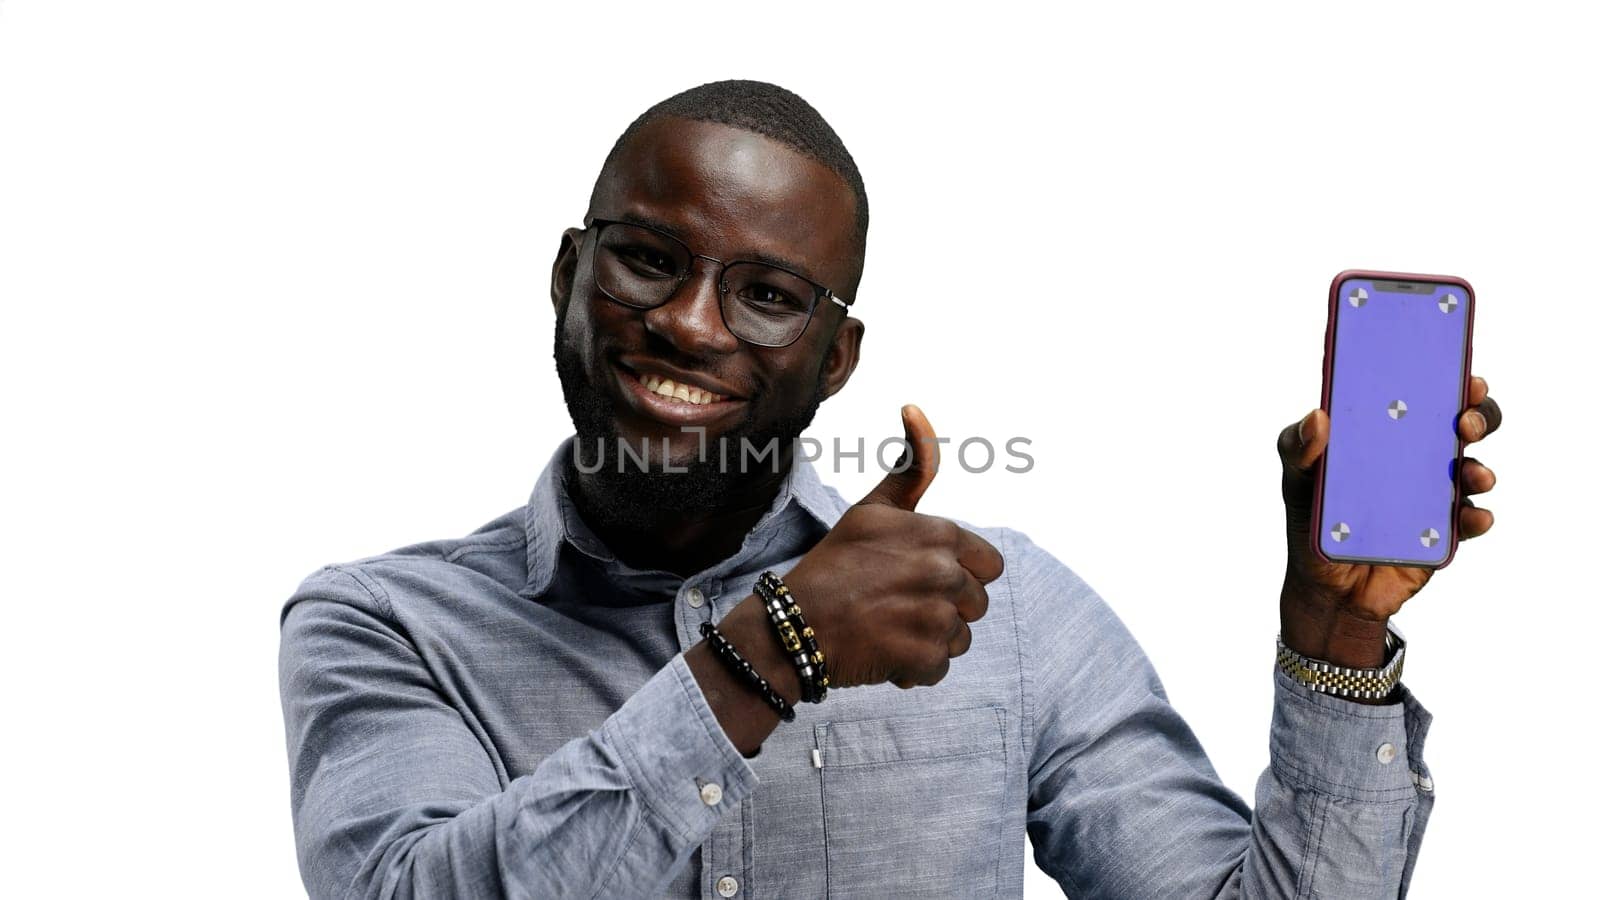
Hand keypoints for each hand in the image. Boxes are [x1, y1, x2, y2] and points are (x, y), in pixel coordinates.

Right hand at [784, 404, 1005, 689]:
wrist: (793, 626)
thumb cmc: (834, 565)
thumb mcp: (872, 509)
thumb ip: (910, 469)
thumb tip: (915, 408)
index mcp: (940, 534)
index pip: (988, 564)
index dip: (956, 574)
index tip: (917, 577)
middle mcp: (944, 573)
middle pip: (977, 603)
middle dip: (944, 608)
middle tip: (898, 604)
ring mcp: (935, 617)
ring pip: (960, 636)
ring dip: (930, 639)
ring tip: (889, 626)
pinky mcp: (924, 658)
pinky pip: (940, 667)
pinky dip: (914, 668)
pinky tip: (883, 651)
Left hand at [1277, 374, 1502, 666]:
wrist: (1327, 586)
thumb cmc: (1313, 518)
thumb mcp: (1296, 478)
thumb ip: (1296, 447)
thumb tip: (1317, 417)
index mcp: (1389, 433)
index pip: (1427, 396)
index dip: (1449, 379)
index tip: (1462, 375)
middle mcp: (1420, 458)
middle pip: (1465, 426)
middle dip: (1478, 416)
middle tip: (1464, 423)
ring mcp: (1437, 495)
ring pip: (1475, 470)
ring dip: (1480, 468)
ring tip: (1472, 474)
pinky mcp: (1445, 534)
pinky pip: (1470, 522)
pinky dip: (1476, 518)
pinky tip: (1471, 517)